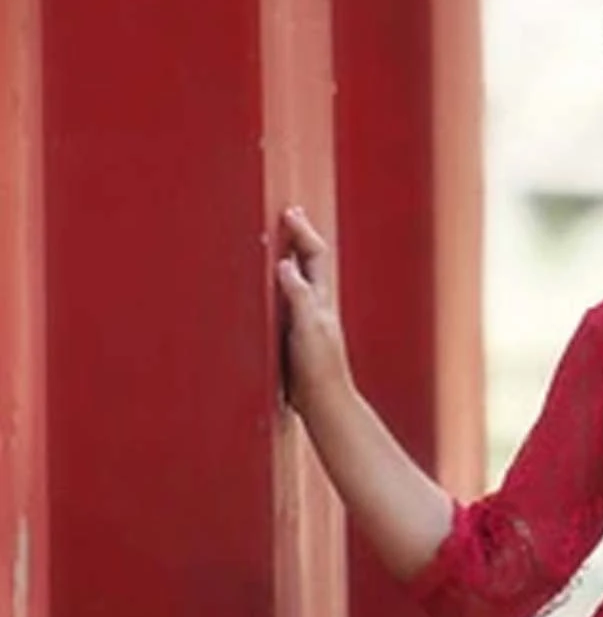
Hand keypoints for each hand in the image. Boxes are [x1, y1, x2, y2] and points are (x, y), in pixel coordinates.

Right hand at [276, 206, 350, 411]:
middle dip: (296, 237)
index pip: (314, 255)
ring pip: (295, 280)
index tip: (288, 213)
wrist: (322, 403)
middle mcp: (313, 305)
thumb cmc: (319, 370)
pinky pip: (283, 300)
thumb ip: (299, 297)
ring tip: (276, 240)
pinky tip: (267, 288)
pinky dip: (277, 285)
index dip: (302, 232)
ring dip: (286, 257)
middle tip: (286, 216)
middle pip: (306, 262)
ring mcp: (303, 319)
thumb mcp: (308, 329)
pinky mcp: (292, 335)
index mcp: (320, 299)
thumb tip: (285, 265)